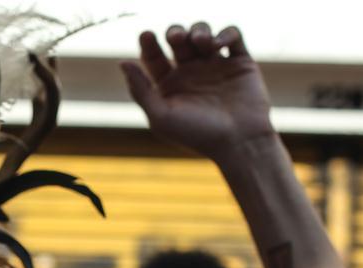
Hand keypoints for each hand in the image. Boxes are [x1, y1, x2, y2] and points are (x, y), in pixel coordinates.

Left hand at [121, 24, 274, 161]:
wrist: (240, 142)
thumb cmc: (198, 135)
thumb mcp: (162, 117)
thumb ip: (141, 91)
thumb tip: (122, 63)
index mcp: (170, 86)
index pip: (153, 57)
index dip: (148, 44)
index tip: (146, 35)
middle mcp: (191, 73)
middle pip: (177, 40)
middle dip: (174, 33)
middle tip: (175, 38)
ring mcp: (215, 66)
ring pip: (202, 33)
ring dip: (199, 30)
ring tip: (199, 41)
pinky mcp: (240, 62)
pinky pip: (232, 36)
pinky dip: (225, 33)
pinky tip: (217, 44)